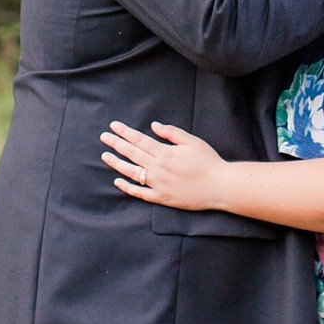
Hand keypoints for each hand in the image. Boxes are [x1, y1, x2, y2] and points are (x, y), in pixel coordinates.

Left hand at [101, 121, 228, 210]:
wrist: (219, 186)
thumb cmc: (208, 161)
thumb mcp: (192, 141)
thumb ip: (171, 133)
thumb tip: (153, 126)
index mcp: (165, 153)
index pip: (139, 140)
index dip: (125, 132)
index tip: (113, 126)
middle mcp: (158, 168)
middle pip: (132, 154)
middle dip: (116, 144)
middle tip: (103, 137)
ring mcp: (158, 184)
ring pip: (132, 173)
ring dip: (117, 164)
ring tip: (105, 156)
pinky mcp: (162, 198)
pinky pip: (140, 193)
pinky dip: (127, 187)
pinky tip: (117, 181)